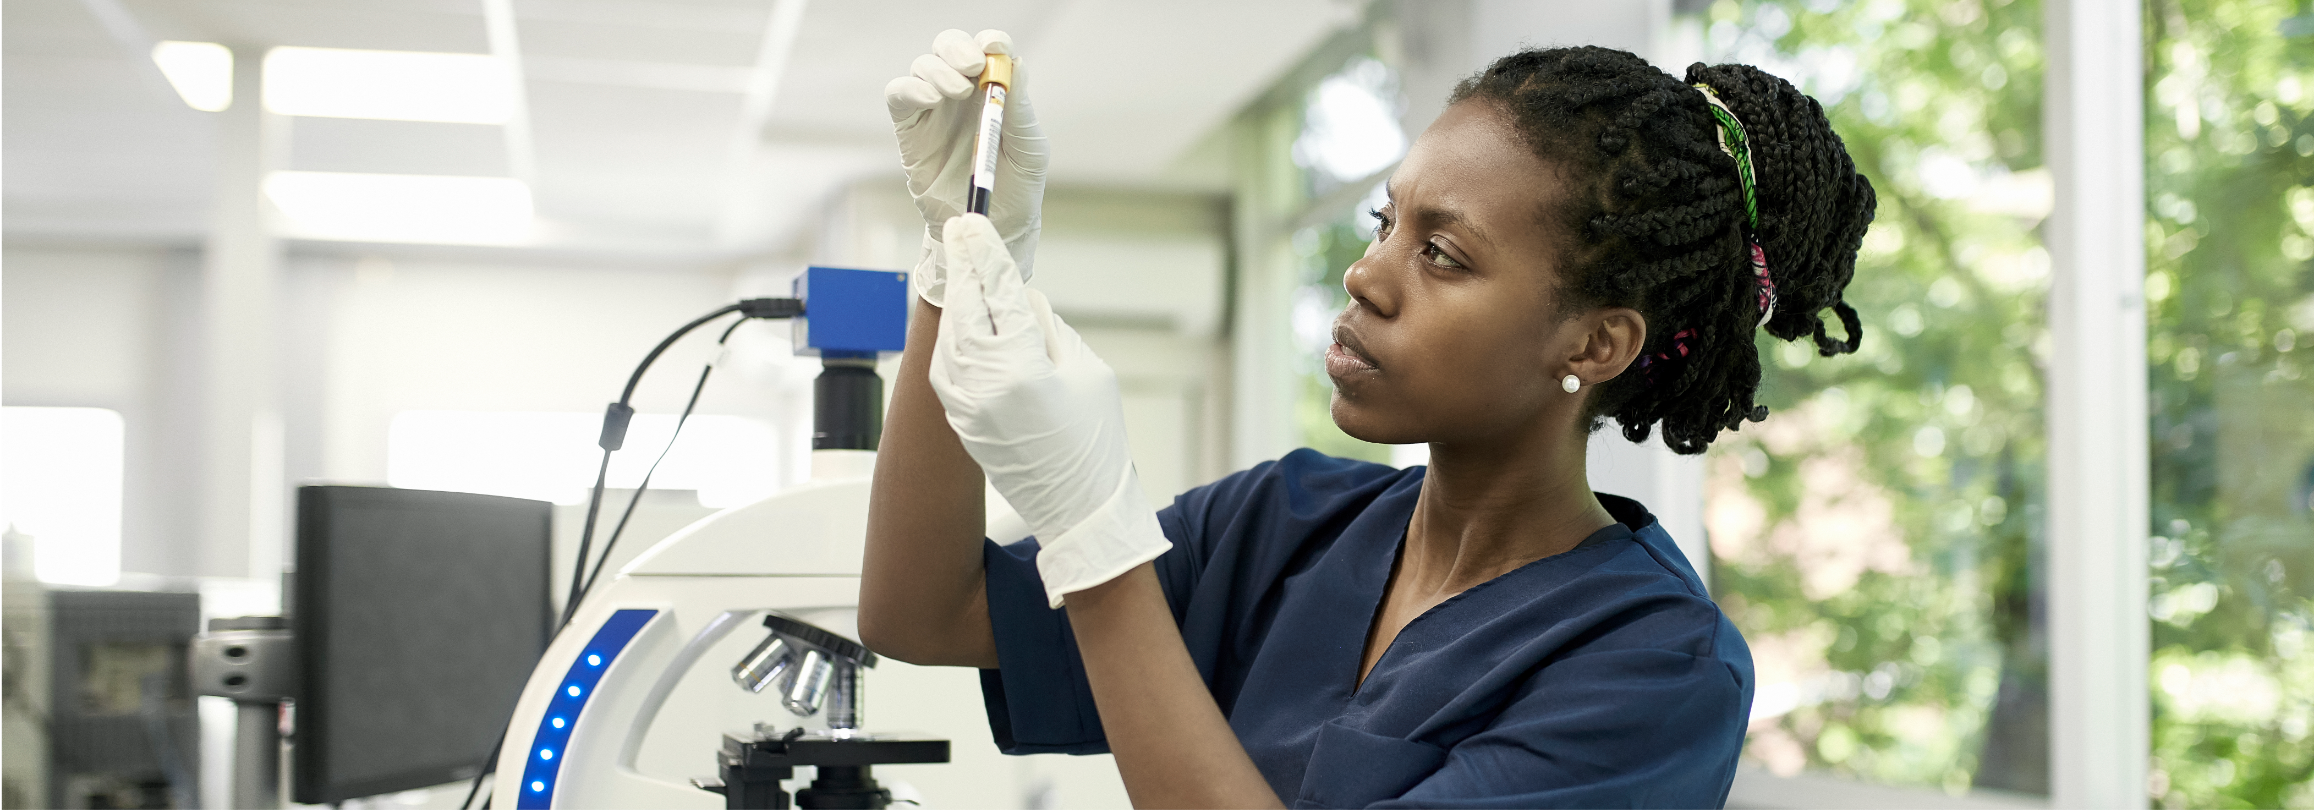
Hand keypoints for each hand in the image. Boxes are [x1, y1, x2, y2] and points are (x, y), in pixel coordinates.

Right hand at [885, 29, 1047, 306]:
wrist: (990, 228)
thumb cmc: (1015, 187)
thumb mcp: (1029, 150)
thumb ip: (1020, 110)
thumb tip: (1016, 65)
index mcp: (994, 91)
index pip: (987, 49)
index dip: (989, 41)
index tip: (994, 48)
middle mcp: (961, 93)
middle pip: (949, 47)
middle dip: (957, 48)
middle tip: (972, 67)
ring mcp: (933, 109)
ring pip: (923, 65)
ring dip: (939, 70)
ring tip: (957, 92)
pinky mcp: (910, 129)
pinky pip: (899, 94)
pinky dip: (911, 88)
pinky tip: (930, 99)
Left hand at [929, 214, 1167, 607]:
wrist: (1081, 511)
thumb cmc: (1097, 442)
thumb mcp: (1089, 372)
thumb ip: (1050, 329)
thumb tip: (1021, 301)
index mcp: (1022, 370)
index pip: (998, 294)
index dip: (987, 255)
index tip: (975, 226)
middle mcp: (984, 387)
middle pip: (963, 309)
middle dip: (962, 269)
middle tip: (958, 234)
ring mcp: (966, 407)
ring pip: (948, 337)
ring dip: (953, 302)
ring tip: (959, 271)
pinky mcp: (961, 422)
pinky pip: (946, 368)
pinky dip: (951, 338)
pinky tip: (960, 321)